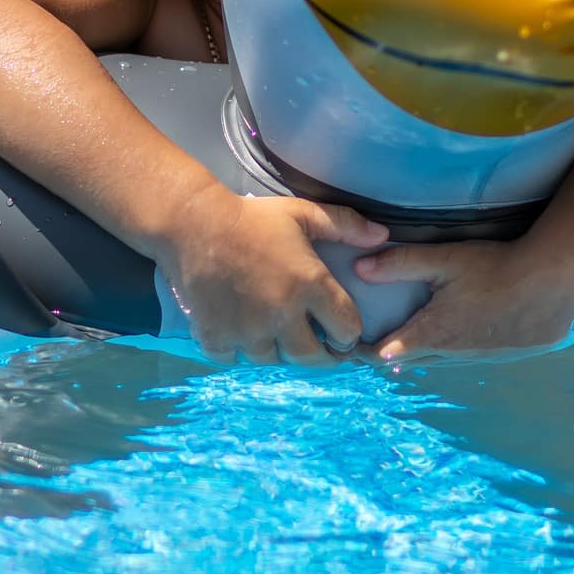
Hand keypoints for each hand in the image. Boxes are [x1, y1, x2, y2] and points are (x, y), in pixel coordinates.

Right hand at [156, 192, 386, 366]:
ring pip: (273, 360)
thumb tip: (382, 235)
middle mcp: (282, 315)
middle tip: (316, 345)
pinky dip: (238, 350)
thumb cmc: (251, 217)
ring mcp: (247, 331)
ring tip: (274, 333)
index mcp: (309, 285)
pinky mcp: (216, 337)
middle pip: (312, 358)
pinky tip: (238, 331)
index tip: (341, 330)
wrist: (191, 223)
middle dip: (320, 354)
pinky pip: (234, 359)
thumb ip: (345, 225)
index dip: (348, 333)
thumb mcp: (301, 213)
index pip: (347, 330)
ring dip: (277, 349)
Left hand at [352, 239, 573, 364]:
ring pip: (444, 360)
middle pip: (413, 360)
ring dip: (427, 352)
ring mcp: (482, 358)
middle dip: (392, 353)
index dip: (363, 352)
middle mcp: (454, 353)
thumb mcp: (442, 260)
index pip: (386, 353)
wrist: (552, 283)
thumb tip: (358, 268)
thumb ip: (399, 263)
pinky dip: (460, 349)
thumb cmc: (494, 268)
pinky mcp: (508, 355)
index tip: (347, 347)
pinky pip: (473, 357)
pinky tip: (464, 333)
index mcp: (433, 332)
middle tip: (372, 344)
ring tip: (412, 341)